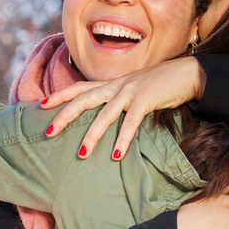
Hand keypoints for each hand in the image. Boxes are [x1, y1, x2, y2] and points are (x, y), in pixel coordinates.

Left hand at [42, 57, 206, 158]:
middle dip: (64, 115)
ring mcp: (131, 91)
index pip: (80, 87)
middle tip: (48, 132)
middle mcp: (117, 85)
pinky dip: (124, 138)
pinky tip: (118, 155)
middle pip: (84, 99)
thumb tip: (105, 117)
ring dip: (92, 135)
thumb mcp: (134, 90)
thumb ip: (119, 100)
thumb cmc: (160, 85)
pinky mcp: (146, 99)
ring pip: (105, 114)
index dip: (60, 95)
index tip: (41, 105)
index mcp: (112, 84)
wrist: (187, 73)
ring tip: (82, 154)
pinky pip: (131, 121)